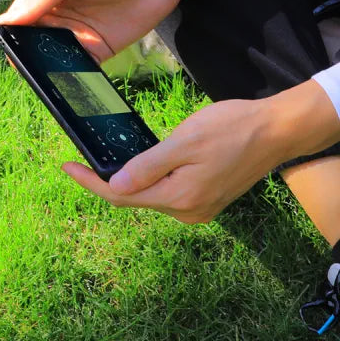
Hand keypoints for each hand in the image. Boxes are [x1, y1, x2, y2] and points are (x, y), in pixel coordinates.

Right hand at [0, 0, 211, 62]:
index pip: (18, 18)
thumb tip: (6, 21)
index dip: (12, 31)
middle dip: (26, 51)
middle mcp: (57, 16)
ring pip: (51, 55)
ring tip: (40, 75)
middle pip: (32, 39)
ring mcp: (76, 33)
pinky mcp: (96, 49)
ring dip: (45, 65)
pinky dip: (69, 74)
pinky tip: (63, 81)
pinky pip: (77, 67)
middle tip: (23, 63)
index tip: (7, 44)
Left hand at [62, 80, 339, 222]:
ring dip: (127, 182)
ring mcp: (199, 208)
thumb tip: (114, 185)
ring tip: (103, 161)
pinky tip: (137, 166)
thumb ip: (147, 166)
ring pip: (150, 196)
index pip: (121, 196)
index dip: (90, 182)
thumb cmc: (231, 129)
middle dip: (105, 182)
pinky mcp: (206, 199)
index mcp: (179, 197)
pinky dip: (148, 181)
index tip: (66, 167)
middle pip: (133, 199)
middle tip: (79, 161)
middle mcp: (188, 210)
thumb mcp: (183, 142)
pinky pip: (167, 193)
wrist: (275, 131)